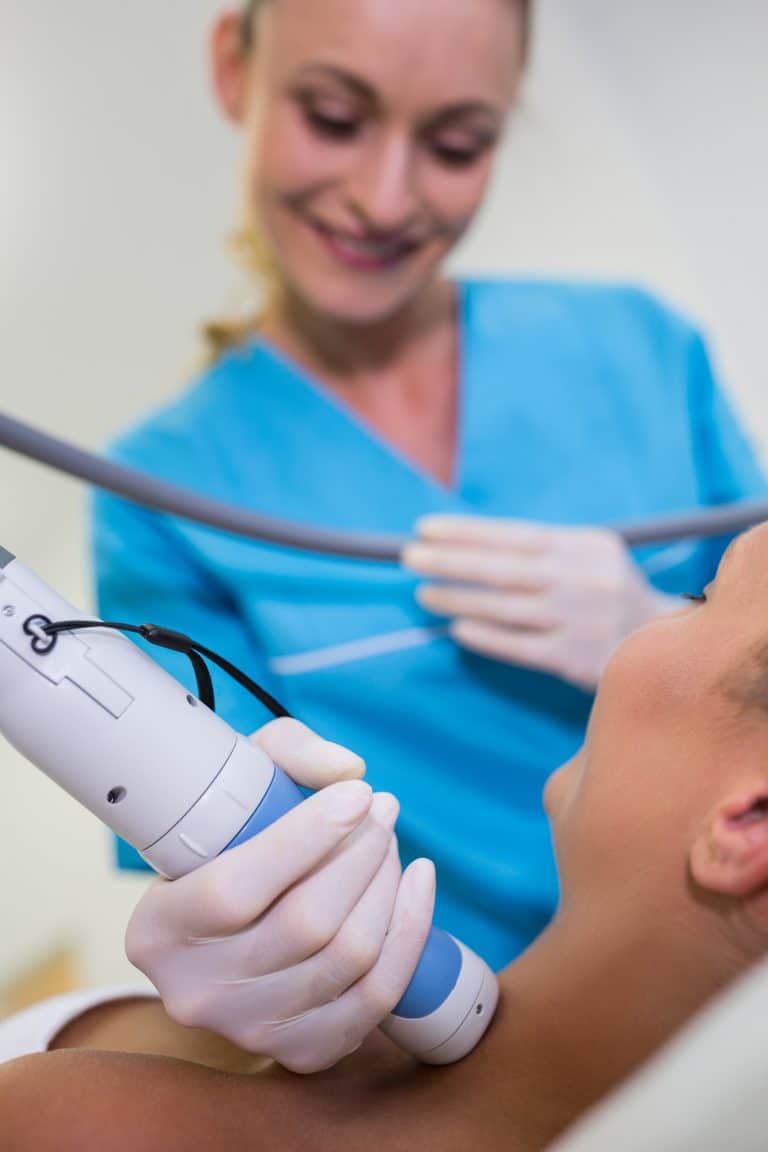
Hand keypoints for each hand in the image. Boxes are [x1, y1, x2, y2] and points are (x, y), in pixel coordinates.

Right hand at [125, 718, 435, 1073]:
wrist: (228, 921)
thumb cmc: (231, 838)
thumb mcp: (238, 778)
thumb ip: (288, 754)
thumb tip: (348, 771)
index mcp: (158, 929)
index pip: (234, 890)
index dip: (306, 839)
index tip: (357, 793)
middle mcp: (196, 991)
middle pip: (306, 925)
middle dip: (362, 854)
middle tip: (382, 807)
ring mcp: (250, 1030)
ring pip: (348, 958)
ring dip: (387, 886)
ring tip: (390, 840)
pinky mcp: (302, 1051)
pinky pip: (377, 997)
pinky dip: (411, 933)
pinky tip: (417, 882)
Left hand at [403, 515, 680, 690]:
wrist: (668, 643)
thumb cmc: (610, 593)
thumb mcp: (591, 555)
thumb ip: (544, 549)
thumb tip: (471, 543)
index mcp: (584, 546)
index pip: (514, 533)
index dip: (467, 531)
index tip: (425, 528)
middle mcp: (582, 579)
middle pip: (503, 568)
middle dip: (450, 561)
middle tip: (409, 557)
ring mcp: (579, 620)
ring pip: (505, 607)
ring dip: (458, 599)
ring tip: (423, 593)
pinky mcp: (575, 660)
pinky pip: (518, 646)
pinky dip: (485, 636)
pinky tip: (456, 629)